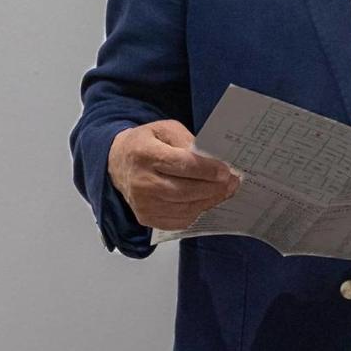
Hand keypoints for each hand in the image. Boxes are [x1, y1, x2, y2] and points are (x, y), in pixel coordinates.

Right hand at [107, 119, 241, 231]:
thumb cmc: (146, 143)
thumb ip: (186, 140)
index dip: (206, 170)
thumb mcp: (164, 129)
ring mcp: (143, 204)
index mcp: (145, 154)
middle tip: (233, 182)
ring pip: (184, 208)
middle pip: (185, 190)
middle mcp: (142, 182)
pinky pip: (178, 220)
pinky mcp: (146, 218)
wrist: (117, 163)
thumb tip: (209, 158)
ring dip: (209, 201)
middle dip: (213, 188)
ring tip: (226, 191)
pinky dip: (197, 212)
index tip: (226, 171)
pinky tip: (207, 201)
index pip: (181, 165)